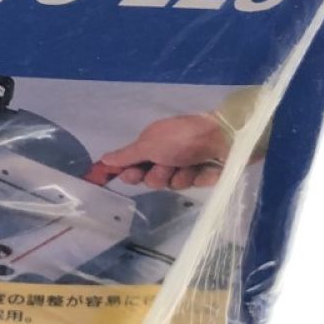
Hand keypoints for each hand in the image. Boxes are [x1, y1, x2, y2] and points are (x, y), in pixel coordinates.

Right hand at [94, 113, 230, 190]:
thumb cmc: (180, 138)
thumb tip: (103, 159)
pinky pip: (187, 185)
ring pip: (167, 184)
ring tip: (187, 164)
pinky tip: (200, 168)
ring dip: (175, 176)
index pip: (129, 164)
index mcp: (149, 145)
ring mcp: (181, 167)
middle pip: (147, 179)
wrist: (221, 138)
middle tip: (162, 165)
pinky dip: (192, 177)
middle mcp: (163, 156)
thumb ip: (126, 155)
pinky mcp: (198, 177)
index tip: (117, 178)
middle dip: (154, 175)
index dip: (124, 172)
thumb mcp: (149, 144)